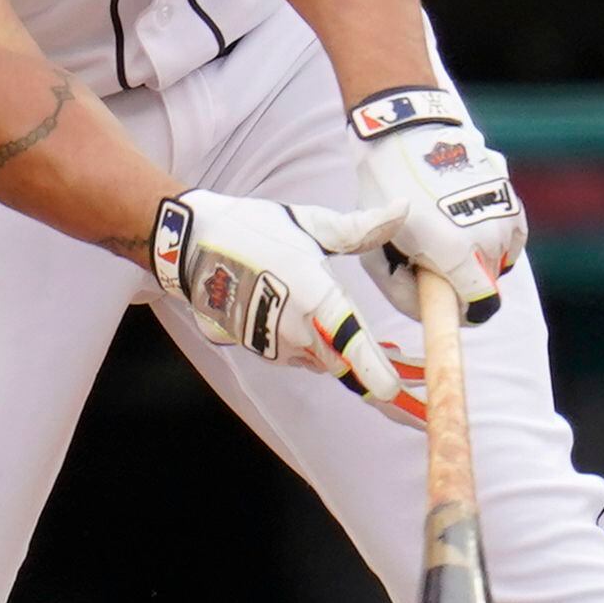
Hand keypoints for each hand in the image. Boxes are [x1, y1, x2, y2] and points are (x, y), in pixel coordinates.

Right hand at [150, 189, 421, 423]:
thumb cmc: (255, 230)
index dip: (371, 368)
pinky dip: (315, 347)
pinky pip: (301, 357)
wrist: (193, 247)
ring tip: (357, 344)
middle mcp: (295, 326)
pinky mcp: (262, 350)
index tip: (393, 392)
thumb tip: (401, 210)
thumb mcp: (310, 224)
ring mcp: (276, 343)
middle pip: (344, 360)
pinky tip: (312, 326)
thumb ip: (360, 229)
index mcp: (313, 294)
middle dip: (371, 367)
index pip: (347, 338)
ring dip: (339, 352)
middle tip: (410, 378)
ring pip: (323, 360)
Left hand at [347, 87, 524, 321]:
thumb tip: (430, 311)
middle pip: (487, 284)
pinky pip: (510, 236)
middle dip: (462, 281)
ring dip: (477, 258)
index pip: (480, 308)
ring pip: (499, 260)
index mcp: (457, 253)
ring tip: (446, 233)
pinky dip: (492, 237)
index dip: (460, 311)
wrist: (407, 134)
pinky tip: (465, 222)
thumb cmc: (388, 195)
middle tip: (432, 257)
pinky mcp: (511, 196)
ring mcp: (504, 214)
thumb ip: (404, 293)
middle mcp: (489, 236)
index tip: (443, 301)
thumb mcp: (379, 252)